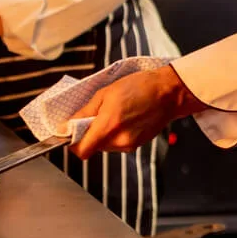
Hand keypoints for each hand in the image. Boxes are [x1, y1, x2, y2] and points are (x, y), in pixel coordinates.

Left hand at [71, 66, 204, 157]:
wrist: (168, 92)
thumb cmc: (140, 86)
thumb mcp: (105, 92)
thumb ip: (85, 112)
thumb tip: (68, 125)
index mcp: (109, 125)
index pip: (82, 150)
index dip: (73, 142)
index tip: (72, 131)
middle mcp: (118, 140)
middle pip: (92, 147)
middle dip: (89, 133)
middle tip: (97, 114)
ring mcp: (129, 145)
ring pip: (104, 146)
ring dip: (103, 133)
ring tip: (113, 114)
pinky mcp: (136, 145)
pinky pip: (116, 144)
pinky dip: (115, 134)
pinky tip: (124, 119)